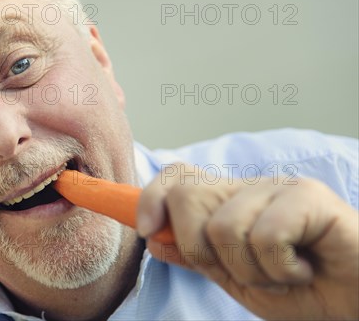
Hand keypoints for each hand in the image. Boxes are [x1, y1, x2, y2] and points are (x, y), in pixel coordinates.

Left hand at [137, 163, 358, 319]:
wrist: (356, 304)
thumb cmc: (301, 290)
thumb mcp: (236, 279)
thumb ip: (197, 258)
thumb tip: (153, 237)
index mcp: (228, 203)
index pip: (177, 177)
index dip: (151, 197)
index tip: (144, 229)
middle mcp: (248, 188)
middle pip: (187, 195)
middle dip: (199, 249)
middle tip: (242, 272)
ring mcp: (277, 188)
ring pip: (222, 226)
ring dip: (249, 270)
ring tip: (280, 275)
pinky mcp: (307, 196)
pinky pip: (264, 234)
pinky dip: (279, 269)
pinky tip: (303, 269)